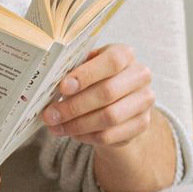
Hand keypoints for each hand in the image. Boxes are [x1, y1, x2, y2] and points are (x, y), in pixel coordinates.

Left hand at [41, 46, 155, 150]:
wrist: (119, 100)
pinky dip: (87, 136)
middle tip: (50, 114)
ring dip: (78, 124)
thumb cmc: (96, 78)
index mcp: (125, 54)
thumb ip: (72, 71)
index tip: (62, 88)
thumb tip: (48, 83)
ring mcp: (144, 101)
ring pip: (109, 117)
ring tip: (56, 127)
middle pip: (108, 92)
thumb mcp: (86, 67)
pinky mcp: (142, 124)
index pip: (111, 61)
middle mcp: (140, 75)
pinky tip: (72, 133)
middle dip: (74, 106)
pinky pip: (111, 135)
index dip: (86, 75)